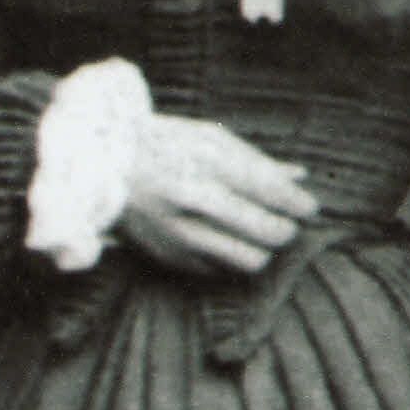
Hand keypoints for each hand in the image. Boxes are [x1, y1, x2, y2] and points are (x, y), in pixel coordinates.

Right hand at [116, 118, 318, 276]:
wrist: (102, 167)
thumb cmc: (163, 145)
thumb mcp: (210, 139)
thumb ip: (257, 161)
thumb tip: (299, 178)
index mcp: (209, 164)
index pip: (275, 194)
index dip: (301, 205)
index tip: (308, 207)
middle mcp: (196, 201)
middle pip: (270, 233)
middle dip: (288, 229)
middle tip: (286, 223)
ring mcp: (183, 233)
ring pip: (252, 261)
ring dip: (264, 250)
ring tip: (260, 237)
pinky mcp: (172, 256)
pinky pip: (223, 270)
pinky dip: (233, 258)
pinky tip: (227, 241)